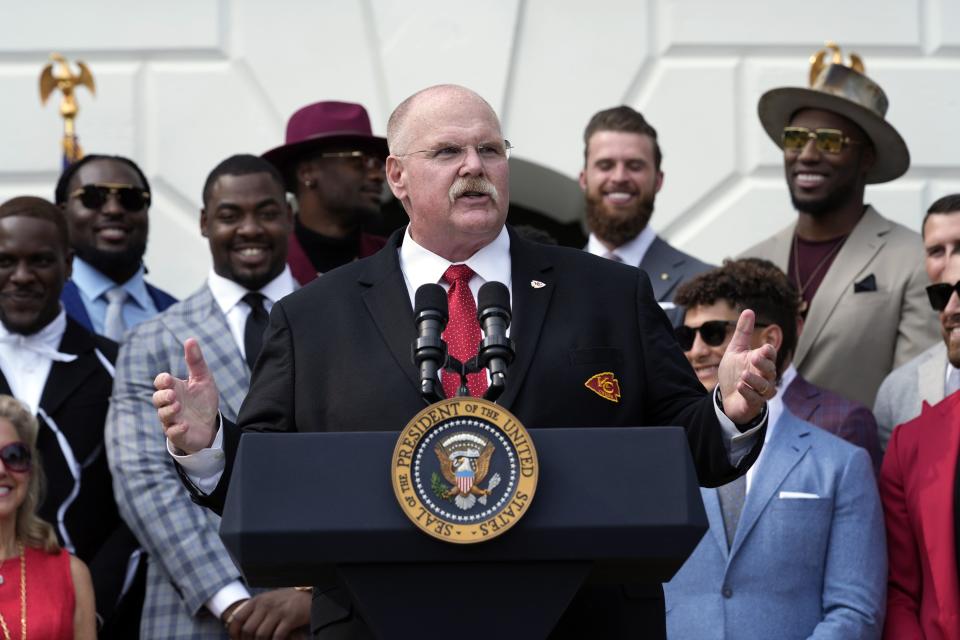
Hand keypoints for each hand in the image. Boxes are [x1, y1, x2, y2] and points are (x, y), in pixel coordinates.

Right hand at [153, 338, 219, 453]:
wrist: (211, 425)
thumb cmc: (203, 401)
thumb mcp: (203, 379)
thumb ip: (196, 361)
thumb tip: (190, 339)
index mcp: (175, 388)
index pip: (161, 382)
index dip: (162, 381)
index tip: (168, 379)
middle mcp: (170, 404)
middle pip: (157, 399)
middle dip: (162, 396)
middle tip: (173, 395)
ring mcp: (173, 420)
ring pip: (163, 415)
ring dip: (168, 411)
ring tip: (178, 406)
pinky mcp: (178, 434)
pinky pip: (172, 433)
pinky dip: (177, 429)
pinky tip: (184, 425)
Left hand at [225, 589, 310, 639]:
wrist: (312, 593)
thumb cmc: (289, 601)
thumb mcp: (270, 601)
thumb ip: (256, 612)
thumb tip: (242, 630)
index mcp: (258, 600)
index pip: (238, 618)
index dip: (234, 633)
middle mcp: (266, 604)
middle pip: (248, 630)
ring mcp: (278, 611)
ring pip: (261, 635)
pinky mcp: (290, 617)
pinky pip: (277, 636)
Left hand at [716, 309, 776, 423]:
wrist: (726, 396)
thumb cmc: (734, 373)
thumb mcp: (735, 350)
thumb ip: (743, 332)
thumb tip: (749, 310)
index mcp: (761, 362)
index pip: (770, 355)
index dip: (768, 352)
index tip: (764, 348)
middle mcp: (765, 376)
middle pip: (770, 369)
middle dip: (764, 364)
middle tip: (754, 357)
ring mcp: (761, 391)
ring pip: (766, 386)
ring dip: (755, 380)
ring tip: (743, 375)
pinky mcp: (754, 403)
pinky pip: (756, 399)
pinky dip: (749, 393)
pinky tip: (740, 387)